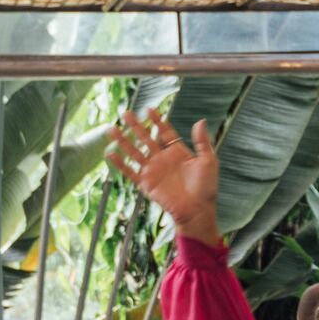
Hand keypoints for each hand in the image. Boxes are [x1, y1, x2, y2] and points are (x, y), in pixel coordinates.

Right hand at [108, 108, 220, 244]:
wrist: (197, 210)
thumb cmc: (206, 188)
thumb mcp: (208, 161)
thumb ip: (202, 141)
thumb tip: (200, 121)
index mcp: (177, 152)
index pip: (164, 132)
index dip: (157, 121)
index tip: (149, 109)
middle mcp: (162, 159)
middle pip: (146, 138)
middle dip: (136, 126)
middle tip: (126, 113)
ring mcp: (153, 171)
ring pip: (134, 152)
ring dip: (123, 140)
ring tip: (112, 128)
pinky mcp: (146, 183)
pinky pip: (130, 172)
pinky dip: (120, 163)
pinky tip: (110, 153)